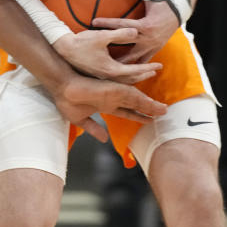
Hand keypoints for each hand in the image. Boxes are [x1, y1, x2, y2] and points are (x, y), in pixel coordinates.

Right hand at [50, 74, 166, 142]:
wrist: (62, 86)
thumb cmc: (66, 99)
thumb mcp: (80, 119)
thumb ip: (94, 128)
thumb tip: (104, 139)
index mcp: (105, 105)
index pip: (125, 112)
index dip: (136, 116)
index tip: (147, 120)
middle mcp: (112, 98)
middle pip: (135, 105)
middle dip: (148, 110)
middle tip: (162, 113)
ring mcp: (115, 94)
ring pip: (138, 101)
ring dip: (152, 106)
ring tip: (164, 110)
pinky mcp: (117, 90)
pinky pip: (136, 97)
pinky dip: (148, 102)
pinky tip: (158, 107)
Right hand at [53, 28, 161, 82]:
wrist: (62, 50)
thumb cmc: (81, 42)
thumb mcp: (102, 36)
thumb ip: (121, 34)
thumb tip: (136, 31)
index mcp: (111, 69)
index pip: (135, 70)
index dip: (148, 68)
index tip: (159, 66)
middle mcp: (108, 76)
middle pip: (131, 80)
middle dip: (144, 75)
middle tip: (154, 71)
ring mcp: (101, 78)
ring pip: (123, 82)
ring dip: (135, 77)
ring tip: (143, 73)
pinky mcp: (96, 75)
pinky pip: (115, 80)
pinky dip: (124, 78)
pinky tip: (125, 74)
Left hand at [94, 0, 183, 62]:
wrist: (181, 9)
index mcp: (146, 25)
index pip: (121, 25)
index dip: (107, 23)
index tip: (92, 22)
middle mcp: (148, 38)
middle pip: (124, 44)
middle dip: (108, 46)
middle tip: (91, 47)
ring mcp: (152, 46)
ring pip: (133, 59)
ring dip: (119, 63)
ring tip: (103, 67)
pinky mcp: (155, 50)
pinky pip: (142, 61)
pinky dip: (132, 67)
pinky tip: (119, 72)